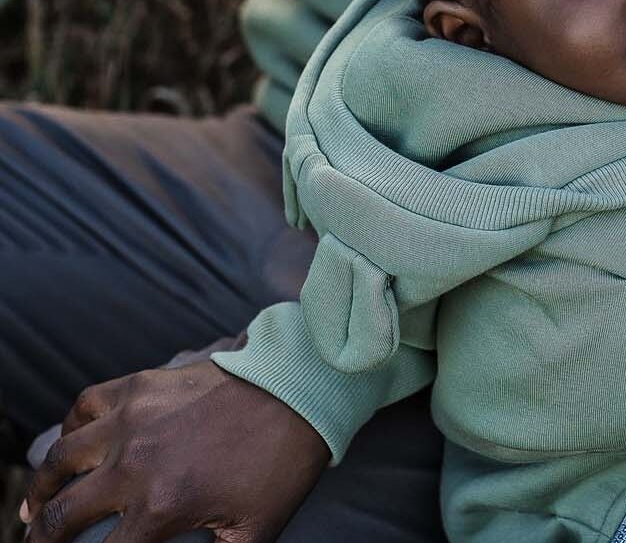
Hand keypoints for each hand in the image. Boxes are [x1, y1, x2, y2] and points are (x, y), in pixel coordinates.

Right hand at [20, 360, 329, 542]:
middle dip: (42, 539)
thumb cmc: (284, 460)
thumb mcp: (256, 530)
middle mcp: (135, 464)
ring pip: (60, 458)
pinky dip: (70, 427)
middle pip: (61, 515)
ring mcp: (133, 419)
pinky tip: (70, 443)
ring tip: (36, 505)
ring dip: (42, 487)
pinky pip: (86, 404)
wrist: (303, 386)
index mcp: (161, 506)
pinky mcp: (142, 384)